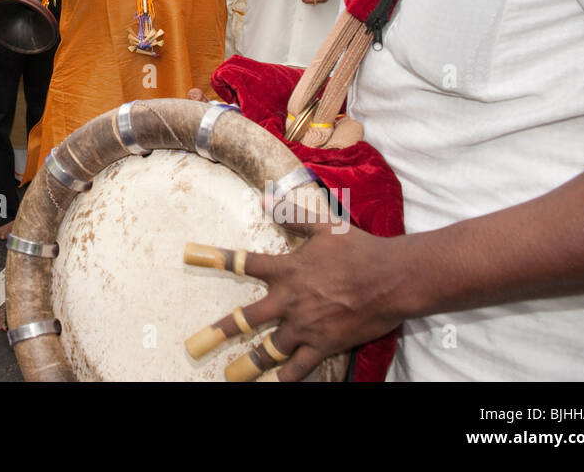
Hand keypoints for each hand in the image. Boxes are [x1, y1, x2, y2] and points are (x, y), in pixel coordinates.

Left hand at [199, 212, 409, 381]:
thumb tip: (266, 198)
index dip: (217, 257)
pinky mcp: (324, 344)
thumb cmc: (360, 249)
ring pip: (269, 348)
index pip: (245, 262)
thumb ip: (292, 214)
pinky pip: (300, 367)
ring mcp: (305, 325)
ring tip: (231, 373)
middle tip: (196, 344)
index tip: (191, 254)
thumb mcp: (325, 226)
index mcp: (287, 269)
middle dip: (221, 331)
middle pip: (247, 318)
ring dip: (249, 362)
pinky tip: (274, 384)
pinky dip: (286, 377)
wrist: (393, 278)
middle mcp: (290, 300)